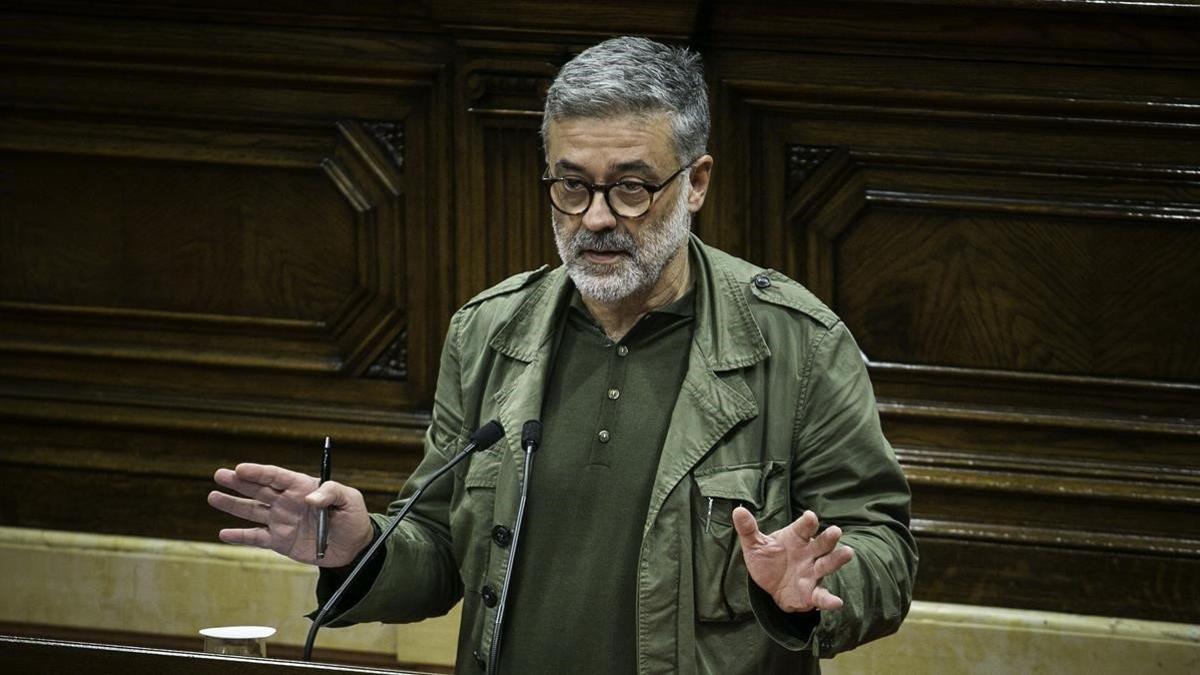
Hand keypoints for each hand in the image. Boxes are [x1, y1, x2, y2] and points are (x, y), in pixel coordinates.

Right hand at [208, 463, 373, 567]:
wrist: (354, 546)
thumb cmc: (353, 517)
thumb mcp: (349, 499)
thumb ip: (330, 493)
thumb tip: (308, 498)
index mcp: (302, 487)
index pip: (276, 476)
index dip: (258, 471)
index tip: (240, 468)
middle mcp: (287, 502)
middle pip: (259, 489)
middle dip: (239, 482)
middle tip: (220, 475)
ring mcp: (281, 521)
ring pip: (252, 511)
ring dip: (233, 504)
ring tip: (213, 496)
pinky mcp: (279, 541)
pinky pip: (256, 538)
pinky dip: (240, 536)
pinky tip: (224, 533)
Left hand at [732, 507, 852, 613]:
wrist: (770, 587)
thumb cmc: (767, 560)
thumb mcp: (755, 545)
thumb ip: (748, 529)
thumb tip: (738, 510)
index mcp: (796, 538)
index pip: (803, 527)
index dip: (807, 522)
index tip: (810, 516)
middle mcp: (809, 553)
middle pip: (821, 543)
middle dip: (828, 537)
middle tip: (836, 531)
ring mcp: (813, 572)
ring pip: (827, 564)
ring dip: (837, 559)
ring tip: (848, 552)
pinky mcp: (813, 593)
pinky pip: (823, 596)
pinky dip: (829, 600)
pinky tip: (837, 602)